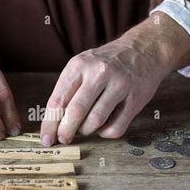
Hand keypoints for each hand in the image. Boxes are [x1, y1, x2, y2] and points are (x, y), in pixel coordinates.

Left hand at [40, 12, 189, 145]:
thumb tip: (52, 124)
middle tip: (63, 139)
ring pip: (96, 121)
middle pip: (76, 111)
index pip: (58, 100)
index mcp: (79, 65)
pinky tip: (103, 127)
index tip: (46, 138)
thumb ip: (68, 91)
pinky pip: (116, 127)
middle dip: (66, 131)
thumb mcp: (82, 66)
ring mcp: (119, 85)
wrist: (143, 49)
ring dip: (86, 131)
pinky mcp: (135, 99)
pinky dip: (105, 133)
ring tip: (85, 128)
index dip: (49, 124)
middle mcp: (99, 73)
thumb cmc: (106, 63)